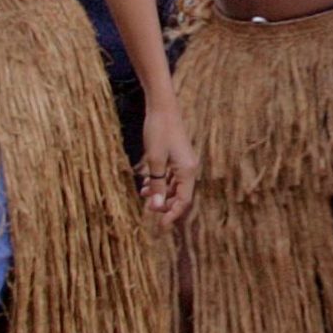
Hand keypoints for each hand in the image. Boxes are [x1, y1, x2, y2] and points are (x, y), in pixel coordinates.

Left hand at [136, 102, 197, 227]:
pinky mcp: (177, 156)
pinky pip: (171, 176)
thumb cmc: (159, 131)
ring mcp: (184, 162)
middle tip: (148, 211)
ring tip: (143, 198)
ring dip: (161, 194)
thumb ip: (157, 185)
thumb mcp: (155, 160)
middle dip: (165, 204)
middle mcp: (189, 168)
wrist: (162, 107)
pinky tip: (146, 185)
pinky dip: (160, 182)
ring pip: (174, 186)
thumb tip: (157, 207)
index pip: (184, 200)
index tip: (160, 225)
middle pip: (180, 195)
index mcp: (188, 171)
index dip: (172, 214)